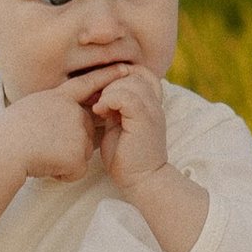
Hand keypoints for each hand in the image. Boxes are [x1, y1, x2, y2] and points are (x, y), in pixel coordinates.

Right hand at [0, 80, 105, 185]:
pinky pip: (76, 171)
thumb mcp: (29, 109)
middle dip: (68, 144)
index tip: (125, 69)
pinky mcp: (78, 154)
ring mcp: (78, 131)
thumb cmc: (6, 133)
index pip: (86, 84)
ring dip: (64, 160)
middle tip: (40, 144)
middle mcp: (73, 111)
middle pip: (86, 130)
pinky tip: (46, 165)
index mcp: (58, 98)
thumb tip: (63, 119)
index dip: (106, 76)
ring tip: (40, 154)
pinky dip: (62, 174)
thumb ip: (52, 109)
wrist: (3, 150)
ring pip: (81, 153)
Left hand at [74, 59, 168, 190]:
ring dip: (109, 91)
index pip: (141, 72)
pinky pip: (127, 97)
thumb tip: (100, 91)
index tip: (102, 92)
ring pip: (130, 82)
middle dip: (111, 81)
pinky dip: (109, 100)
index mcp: (150, 103)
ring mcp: (152, 111)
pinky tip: (101, 112)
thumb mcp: (119, 124)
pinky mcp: (144, 121)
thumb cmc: (126, 157)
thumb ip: (116, 106)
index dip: (120, 75)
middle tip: (97, 101)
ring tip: (100, 108)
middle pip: (134, 72)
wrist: (142, 180)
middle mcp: (154, 103)